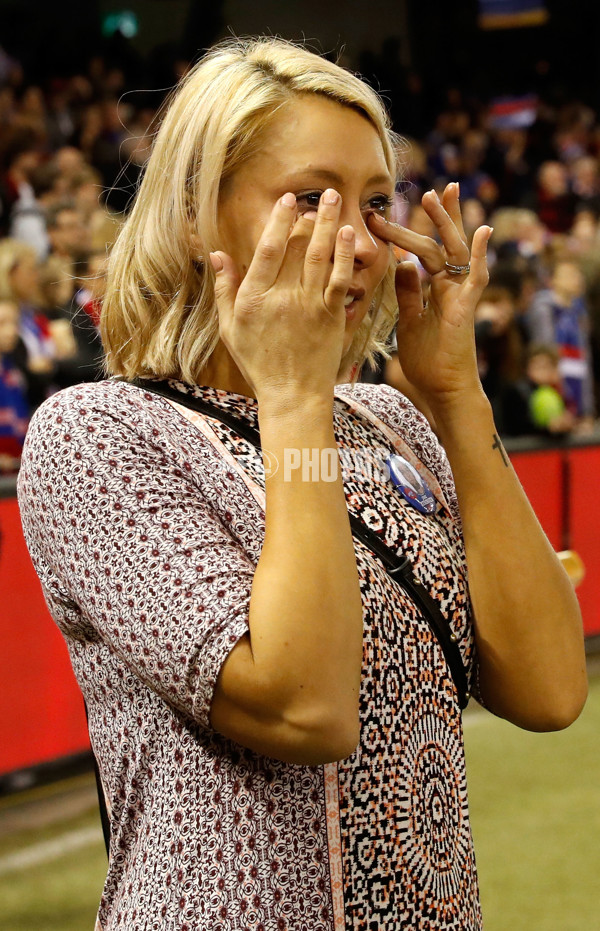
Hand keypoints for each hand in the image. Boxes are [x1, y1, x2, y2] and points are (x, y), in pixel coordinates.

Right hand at [210, 190, 354, 404]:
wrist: (293, 394)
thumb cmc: (260, 363)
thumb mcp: (231, 329)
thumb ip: (224, 290)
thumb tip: (217, 255)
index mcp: (254, 299)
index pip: (268, 250)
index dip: (278, 221)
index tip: (287, 200)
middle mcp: (282, 298)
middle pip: (297, 247)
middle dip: (309, 217)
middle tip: (321, 194)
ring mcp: (309, 306)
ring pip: (319, 256)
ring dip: (328, 224)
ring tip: (335, 201)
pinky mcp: (331, 316)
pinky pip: (339, 278)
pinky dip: (344, 254)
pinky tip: (348, 234)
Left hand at [369, 183, 491, 410]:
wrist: (443, 391)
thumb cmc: (427, 361)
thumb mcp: (409, 320)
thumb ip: (407, 293)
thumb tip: (402, 264)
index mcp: (435, 290)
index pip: (422, 253)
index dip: (404, 234)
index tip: (381, 218)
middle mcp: (451, 288)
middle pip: (441, 245)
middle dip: (433, 218)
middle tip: (425, 190)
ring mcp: (460, 296)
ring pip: (457, 252)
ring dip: (449, 223)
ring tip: (441, 194)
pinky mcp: (466, 309)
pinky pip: (476, 278)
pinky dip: (481, 256)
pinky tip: (483, 231)